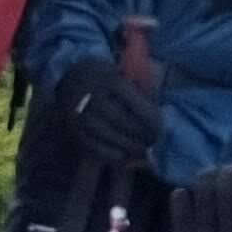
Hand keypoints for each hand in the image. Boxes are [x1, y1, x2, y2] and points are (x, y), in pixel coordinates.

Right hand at [55, 56, 163, 175]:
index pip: (136, 103)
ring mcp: (82, 116)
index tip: (161, 130)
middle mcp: (94, 98)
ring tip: (143, 151)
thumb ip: (142, 91)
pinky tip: (126, 157)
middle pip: (125, 122)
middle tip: (154, 143)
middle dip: (143, 136)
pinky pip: (97, 150)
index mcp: (111, 81)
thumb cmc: (106, 79)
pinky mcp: (75, 132)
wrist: (71, 80)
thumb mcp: (124, 74)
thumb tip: (161, 116)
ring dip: (131, 148)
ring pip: (111, 137)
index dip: (152, 119)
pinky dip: (114, 157)